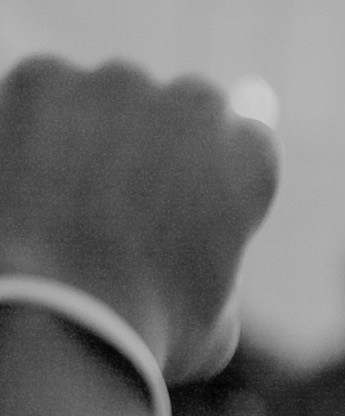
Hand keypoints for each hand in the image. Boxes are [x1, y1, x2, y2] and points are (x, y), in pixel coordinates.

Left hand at [0, 56, 276, 384]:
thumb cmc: (138, 335)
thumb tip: (198, 257)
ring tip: (49, 200)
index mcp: (250, 159)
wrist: (50, 317)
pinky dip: (21, 129)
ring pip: (98, 99)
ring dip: (82, 135)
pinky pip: (35, 94)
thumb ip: (215, 268)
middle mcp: (196, 107)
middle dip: (145, 145)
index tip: (168, 203)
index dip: (200, 174)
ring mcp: (116, 87)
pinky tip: (15, 183)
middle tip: (103, 202)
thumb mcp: (212, 321)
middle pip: (171, 109)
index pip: (238, 139)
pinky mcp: (43, 80)